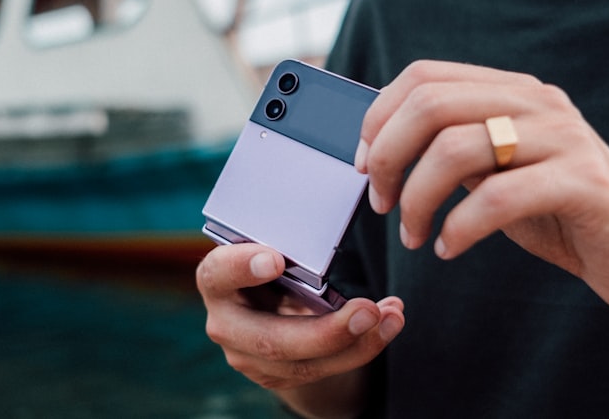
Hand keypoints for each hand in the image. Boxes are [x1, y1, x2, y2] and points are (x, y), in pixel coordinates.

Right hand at [196, 242, 404, 390]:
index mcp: (217, 278)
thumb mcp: (273, 247)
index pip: (219, 273)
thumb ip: (287, 246)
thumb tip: (324, 232)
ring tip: (391, 317)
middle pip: (270, 340)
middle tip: (367, 310)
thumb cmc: (273, 261)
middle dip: (325, 332)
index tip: (276, 259)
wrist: (269, 302)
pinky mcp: (275, 375)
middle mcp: (225, 323)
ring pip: (303, 365)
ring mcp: (248, 356)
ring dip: (357, 344)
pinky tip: (388, 324)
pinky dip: (362, 348)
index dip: (243, 267)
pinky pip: (322, 371)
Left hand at [355, 60, 608, 319]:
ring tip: (415, 235)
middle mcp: (538, 103)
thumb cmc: (559, 214)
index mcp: (513, 91)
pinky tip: (450, 248)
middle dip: (387, 157)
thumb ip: (453, 148)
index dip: (379, 116)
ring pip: (455, 148)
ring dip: (417, 199)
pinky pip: (497, 197)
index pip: (424, 76)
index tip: (363, 163)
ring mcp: (566, 138)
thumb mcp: (497, 171)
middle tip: (380, 201)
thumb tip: (378, 144)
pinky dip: (459, 228)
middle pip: (431, 104)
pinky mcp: (585, 183)